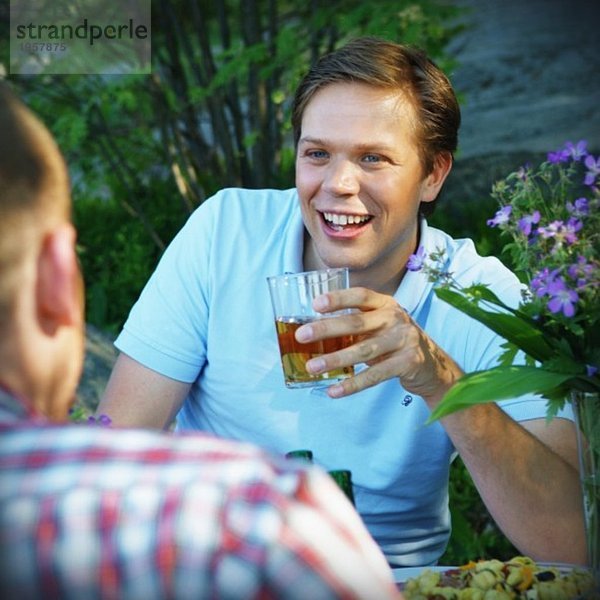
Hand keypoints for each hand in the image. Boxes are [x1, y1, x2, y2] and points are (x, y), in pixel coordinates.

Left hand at [295, 287, 462, 401]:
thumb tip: (313, 333)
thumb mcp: (380, 327)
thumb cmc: (395, 342)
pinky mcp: (409, 362)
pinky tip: (334, 390)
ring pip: (363, 351)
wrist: (433, 365)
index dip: (338, 298)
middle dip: (326, 329)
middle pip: (357, 323)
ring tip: (312, 367)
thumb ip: (356, 325)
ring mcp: (405, 340)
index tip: (315, 304)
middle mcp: (396, 318)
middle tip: (301, 336)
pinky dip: (353, 384)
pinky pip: (375, 375)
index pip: (360, 295)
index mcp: (386, 304)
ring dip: (335, 360)